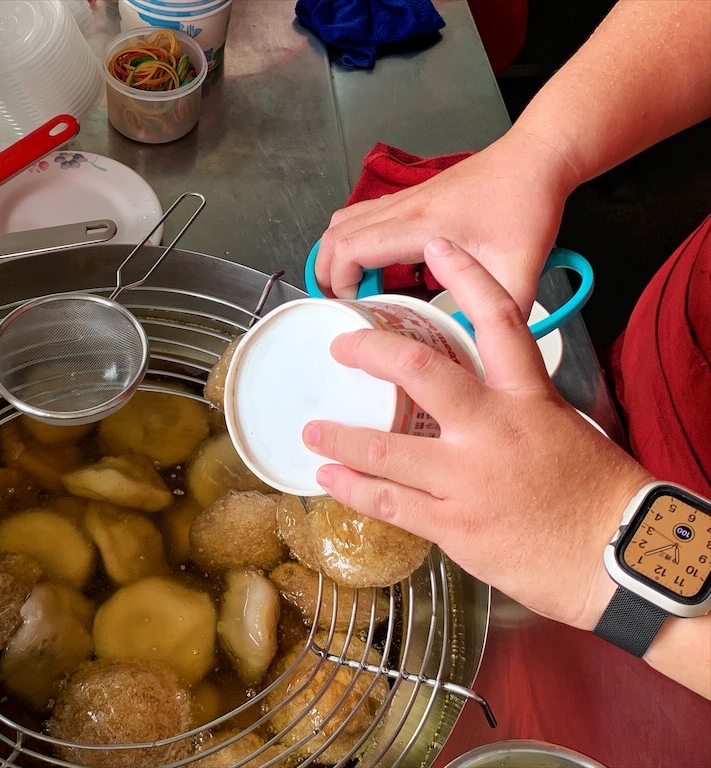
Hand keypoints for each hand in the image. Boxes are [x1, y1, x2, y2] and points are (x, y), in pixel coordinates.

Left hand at [302, 238, 652, 628]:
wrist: (620, 559)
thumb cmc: (600, 495)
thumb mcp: (566, 429)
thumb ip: (517, 407)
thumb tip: (478, 400)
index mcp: (527, 398)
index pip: (498, 320)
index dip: (467, 276)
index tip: (438, 246)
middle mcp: (492, 429)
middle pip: (419, 371)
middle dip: (371, 352)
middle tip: (341, 347)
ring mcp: (468, 478)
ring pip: (384, 448)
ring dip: (339, 437)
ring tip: (312, 432)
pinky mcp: (455, 525)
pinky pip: (389, 503)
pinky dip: (353, 489)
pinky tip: (329, 479)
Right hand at [313, 133, 575, 313]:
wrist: (536, 158)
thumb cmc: (526, 205)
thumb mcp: (521, 268)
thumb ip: (500, 311)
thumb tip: (485, 348)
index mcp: (421, 225)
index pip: (350, 248)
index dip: (340, 283)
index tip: (358, 310)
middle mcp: (403, 207)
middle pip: (335, 234)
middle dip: (327, 273)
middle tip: (343, 306)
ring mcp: (403, 199)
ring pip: (342, 221)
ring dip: (335, 255)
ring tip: (350, 289)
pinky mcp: (410, 197)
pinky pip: (361, 216)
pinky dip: (352, 242)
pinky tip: (374, 266)